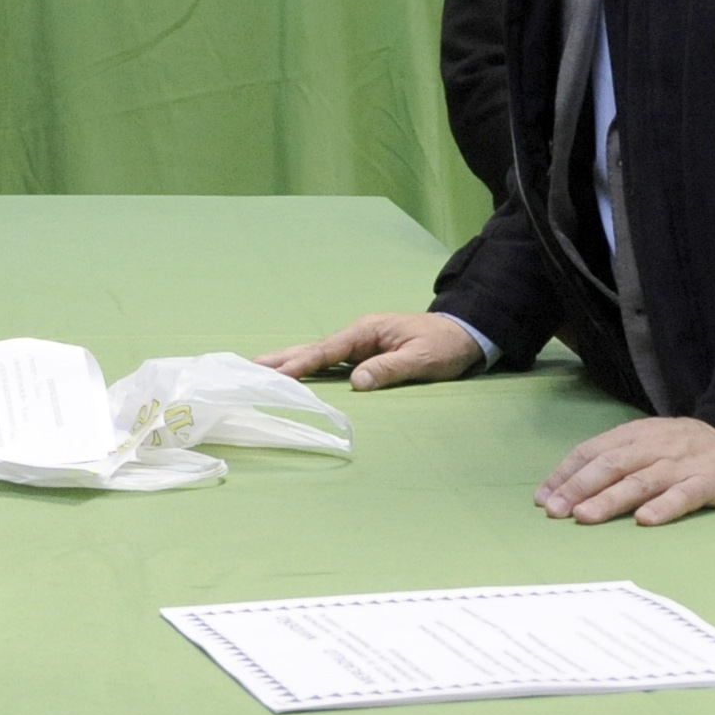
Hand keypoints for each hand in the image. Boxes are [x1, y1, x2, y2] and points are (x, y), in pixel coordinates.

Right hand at [255, 312, 482, 390]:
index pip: (328, 350)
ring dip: (291, 362)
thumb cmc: (444, 345)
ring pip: (319, 354)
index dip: (303, 364)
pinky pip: (332, 362)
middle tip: (251, 366)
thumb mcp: (422, 360)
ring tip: (261, 369)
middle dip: (283, 357)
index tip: (279, 374)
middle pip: (315, 348)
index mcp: (368, 331)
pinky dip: (310, 367)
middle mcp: (359, 334)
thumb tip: (356, 384)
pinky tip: (295, 375)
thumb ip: (389, 370)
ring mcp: (361, 344)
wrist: (464, 334)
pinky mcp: (365, 354)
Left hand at [534, 416, 714, 525]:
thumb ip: (620, 460)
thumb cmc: (690, 451)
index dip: (567, 473)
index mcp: (637, 435)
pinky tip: (646, 520)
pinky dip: (665, 506)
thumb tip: (573, 488)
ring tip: (585, 516)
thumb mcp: (652, 446)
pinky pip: (686, 494)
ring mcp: (684, 462)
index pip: (593, 451)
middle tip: (555, 510)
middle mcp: (657, 445)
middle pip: (611, 464)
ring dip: (610, 499)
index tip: (543, 497)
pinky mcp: (712, 479)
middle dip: (579, 487)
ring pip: (642, 480)